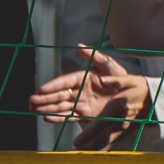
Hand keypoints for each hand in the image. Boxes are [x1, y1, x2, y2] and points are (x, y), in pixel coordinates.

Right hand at [29, 45, 149, 124]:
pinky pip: (69, 116)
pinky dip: (58, 117)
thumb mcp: (109, 65)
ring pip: (60, 105)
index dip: (54, 85)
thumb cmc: (120, 77)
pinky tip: (46, 118)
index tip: (41, 88)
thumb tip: (79, 46)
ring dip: (47, 107)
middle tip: (31, 101)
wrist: (132, 95)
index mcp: (82, 77)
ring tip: (33, 109)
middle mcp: (79, 90)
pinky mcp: (84, 114)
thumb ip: (95, 56)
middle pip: (59, 94)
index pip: (65, 81)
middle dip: (44, 98)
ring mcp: (80, 103)